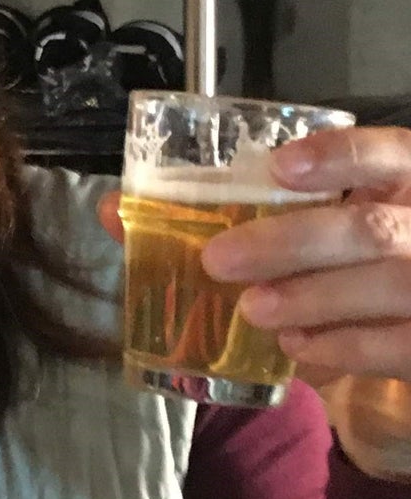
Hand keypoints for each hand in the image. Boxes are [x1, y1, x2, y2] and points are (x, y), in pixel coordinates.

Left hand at [99, 125, 410, 479]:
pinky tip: (294, 347)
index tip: (281, 166)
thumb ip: (230, 208)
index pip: (387, 151)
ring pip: (384, 285)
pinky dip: (341, 346)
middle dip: (288, 243)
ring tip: (253, 308)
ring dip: (309, 298)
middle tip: (218, 260)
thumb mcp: (317, 214)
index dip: (339, 156)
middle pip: (368, 227)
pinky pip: (394, 345)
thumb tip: (116, 211)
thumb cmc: (348, 252)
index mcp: (405, 177)